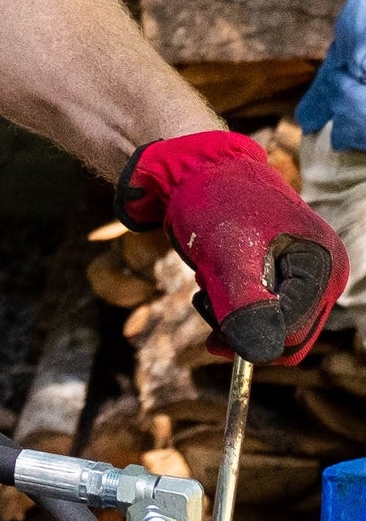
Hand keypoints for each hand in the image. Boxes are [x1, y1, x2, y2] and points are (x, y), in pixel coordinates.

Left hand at [118, 130, 348, 364]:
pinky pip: (259, 313)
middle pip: (284, 337)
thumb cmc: (215, 200)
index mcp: (323, 265)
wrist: (197, 167)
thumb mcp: (226, 253)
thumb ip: (244, 305)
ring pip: (268, 329)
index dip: (249, 336)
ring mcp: (304, 277)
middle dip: (239, 325)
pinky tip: (212, 279)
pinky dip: (231, 305)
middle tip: (204, 297)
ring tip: (207, 279)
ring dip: (230, 315)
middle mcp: (323, 275)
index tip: (208, 316)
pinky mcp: (282, 278)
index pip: (292, 335)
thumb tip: (260, 353)